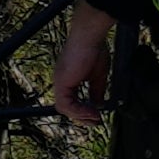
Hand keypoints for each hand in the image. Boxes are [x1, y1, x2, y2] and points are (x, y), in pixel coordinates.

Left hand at [50, 3, 115, 130]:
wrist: (89, 37)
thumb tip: (98, 104)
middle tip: (96, 122)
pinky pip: (66, 104)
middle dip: (81, 117)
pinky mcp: (62, 83)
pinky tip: (92, 111)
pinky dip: (79, 111)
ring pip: (64, 108)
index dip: (83, 111)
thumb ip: (97, 90)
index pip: (72, 101)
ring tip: (95, 117)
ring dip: (80, 116)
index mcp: (69, 79)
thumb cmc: (94, 49)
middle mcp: (62, 82)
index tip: (96, 116)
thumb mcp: (99, 75)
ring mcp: (60, 82)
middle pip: (66, 107)